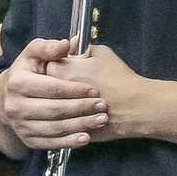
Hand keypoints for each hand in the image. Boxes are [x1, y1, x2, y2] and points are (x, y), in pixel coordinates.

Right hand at [0, 37, 106, 153]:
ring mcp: (20, 125)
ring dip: (80, 125)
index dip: (75, 89)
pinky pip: (49, 143)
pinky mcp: (27, 139)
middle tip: (103, 105)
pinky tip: (86, 138)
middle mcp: (15, 106)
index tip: (95, 89)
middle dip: (81, 108)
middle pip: (54, 110)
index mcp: (18, 82)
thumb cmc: (29, 70)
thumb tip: (66, 44)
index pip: (51, 88)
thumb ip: (50, 47)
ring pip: (54, 128)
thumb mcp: (35, 52)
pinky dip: (68, 142)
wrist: (10, 96)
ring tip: (101, 120)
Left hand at [53, 42, 176, 146]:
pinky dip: (64, 121)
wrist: (133, 107)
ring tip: (75, 100)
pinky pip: (57, 126)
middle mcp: (53, 95)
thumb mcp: (101, 53)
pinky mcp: (65, 131)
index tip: (65, 66)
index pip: (44, 65)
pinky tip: (78, 115)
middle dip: (53, 86)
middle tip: (70, 83)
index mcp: (59, 72)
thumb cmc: (118, 78)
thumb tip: (72, 44)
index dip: (55, 64)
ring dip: (57, 104)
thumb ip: (81, 48)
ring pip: (48, 109)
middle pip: (42, 89)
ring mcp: (58, 115)